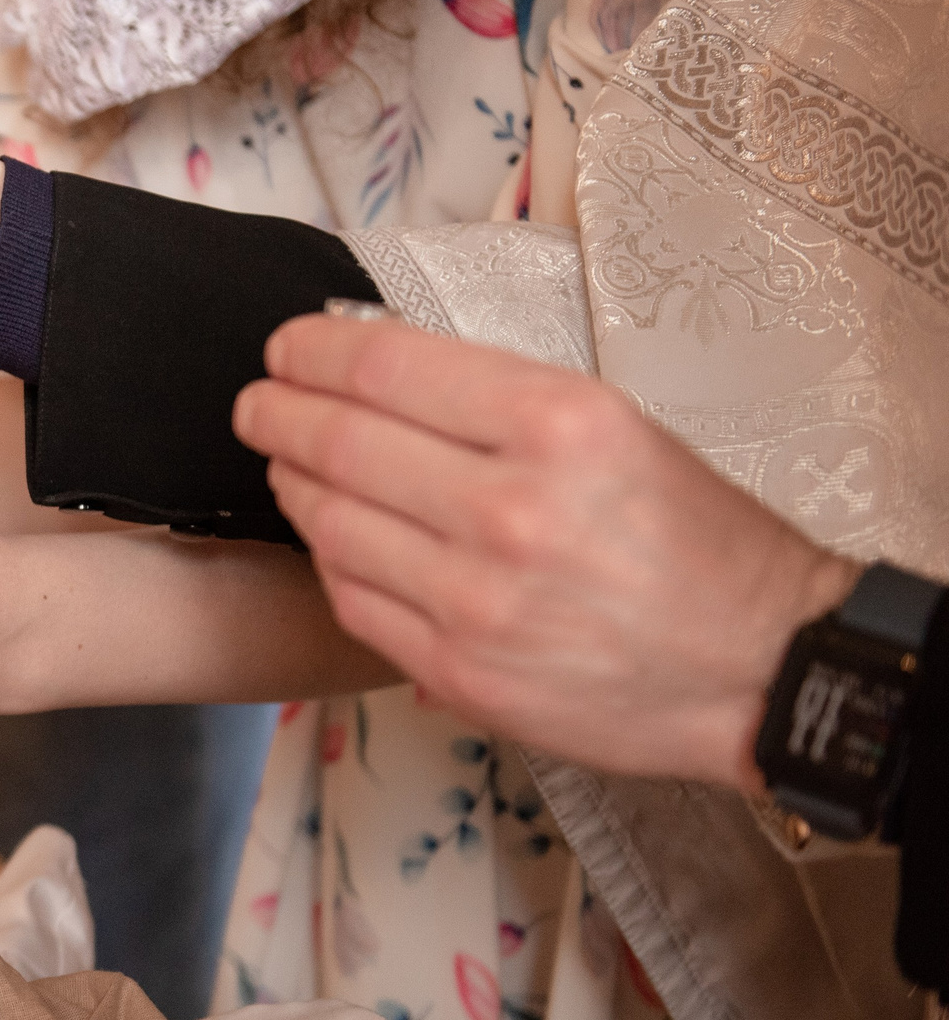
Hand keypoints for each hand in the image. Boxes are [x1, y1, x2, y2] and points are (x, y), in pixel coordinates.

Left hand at [233, 314, 857, 789]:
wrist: (761, 667)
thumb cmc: (696, 542)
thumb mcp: (615, 428)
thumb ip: (495, 401)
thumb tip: (376, 370)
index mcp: (556, 426)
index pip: (384, 370)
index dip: (313, 353)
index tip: (286, 349)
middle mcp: (508, 510)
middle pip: (338, 443)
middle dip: (278, 415)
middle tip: (258, 405)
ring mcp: (475, 599)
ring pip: (331, 524)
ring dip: (292, 484)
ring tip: (286, 463)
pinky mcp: (456, 671)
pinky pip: (352, 600)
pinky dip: (329, 558)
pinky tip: (331, 536)